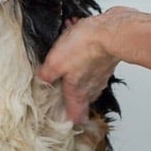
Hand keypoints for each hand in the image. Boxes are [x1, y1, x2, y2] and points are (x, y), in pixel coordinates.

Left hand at [36, 7, 132, 123]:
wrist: (110, 31)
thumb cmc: (85, 48)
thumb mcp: (55, 63)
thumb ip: (46, 76)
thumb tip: (40, 81)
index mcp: (78, 92)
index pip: (76, 117)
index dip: (67, 119)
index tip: (59, 116)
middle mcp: (92, 86)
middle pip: (80, 97)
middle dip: (68, 89)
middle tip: (57, 82)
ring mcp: (100, 73)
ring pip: (84, 75)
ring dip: (73, 64)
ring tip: (64, 50)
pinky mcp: (104, 59)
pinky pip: (90, 58)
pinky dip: (81, 50)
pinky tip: (74, 36)